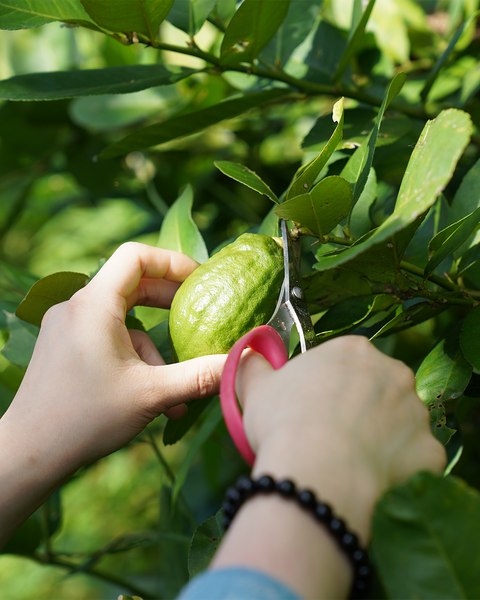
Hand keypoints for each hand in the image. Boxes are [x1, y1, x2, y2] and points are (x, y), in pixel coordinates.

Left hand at [0, 242, 225, 546]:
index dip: (172, 262)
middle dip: (170, 304)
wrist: (29, 453)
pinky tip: (151, 397)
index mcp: (95, 305)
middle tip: (199, 317)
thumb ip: (200, 375)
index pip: (135, 256)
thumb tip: (242, 360)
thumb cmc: (86, 419)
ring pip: (123, 320)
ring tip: (176, 388)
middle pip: (132, 284)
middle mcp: (77, 307)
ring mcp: (67, 327)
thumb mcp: (152, 394)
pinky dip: (133, 358)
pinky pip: (107, 338)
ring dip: (154, 347)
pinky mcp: (64, 347)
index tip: (199, 281)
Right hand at [212, 337, 445, 599]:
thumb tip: (249, 354)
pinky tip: (370, 482)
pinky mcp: (430, 452)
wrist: (317, 472)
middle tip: (330, 436)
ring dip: (381, 439)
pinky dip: (396, 471)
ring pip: (399, 425)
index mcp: (355, 350)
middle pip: (379, 390)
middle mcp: (395, 373)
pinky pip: (413, 461)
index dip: (329, 387)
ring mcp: (417, 413)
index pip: (347, 363)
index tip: (313, 408)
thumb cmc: (284, 422)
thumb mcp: (257, 388)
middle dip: (361, 409)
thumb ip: (254, 365)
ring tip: (348, 463)